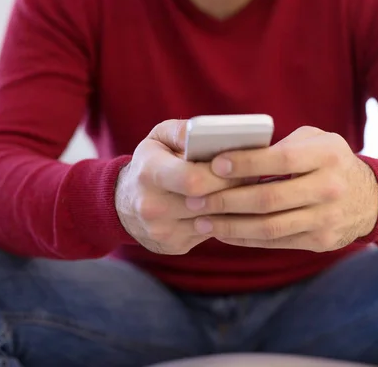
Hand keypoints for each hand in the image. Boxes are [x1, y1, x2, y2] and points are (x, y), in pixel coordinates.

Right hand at [115, 120, 240, 254]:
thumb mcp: (158, 138)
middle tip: (254, 176)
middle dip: (234, 188)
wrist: (123, 203)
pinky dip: (225, 220)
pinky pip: (210, 234)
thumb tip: (205, 133)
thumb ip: (182, 131)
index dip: (223, 173)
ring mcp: (162, 231)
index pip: (193, 179)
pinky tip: (232, 206)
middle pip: (207, 202)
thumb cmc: (151, 162)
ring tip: (247, 189)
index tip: (240, 165)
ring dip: (235, 206)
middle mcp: (152, 206)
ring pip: (213, 221)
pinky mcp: (173, 245)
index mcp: (149, 174)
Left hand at [192, 126, 377, 251]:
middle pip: (269, 199)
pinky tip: (224, 232)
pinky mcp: (321, 241)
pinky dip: (246, 239)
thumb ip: (283, 145)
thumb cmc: (332, 162)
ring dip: (230, 226)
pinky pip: (276, 243)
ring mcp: (326, 219)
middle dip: (226, 200)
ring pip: (269, 227)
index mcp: (327, 156)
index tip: (215, 165)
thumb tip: (235, 156)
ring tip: (202, 221)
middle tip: (195, 198)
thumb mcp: (317, 142)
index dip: (246, 163)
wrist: (371, 199)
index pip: (281, 160)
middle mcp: (329, 188)